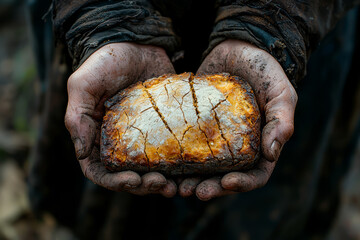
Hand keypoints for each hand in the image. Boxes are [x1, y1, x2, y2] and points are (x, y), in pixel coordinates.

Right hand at [65, 43, 176, 196]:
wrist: (137, 42)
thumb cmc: (106, 62)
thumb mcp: (83, 85)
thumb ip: (78, 118)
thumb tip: (82, 155)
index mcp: (97, 137)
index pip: (100, 171)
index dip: (114, 182)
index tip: (132, 180)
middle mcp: (119, 142)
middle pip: (128, 176)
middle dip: (142, 186)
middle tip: (161, 185)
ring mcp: (143, 137)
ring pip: (150, 170)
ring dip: (161, 182)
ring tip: (175, 186)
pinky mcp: (164, 129)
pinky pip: (170, 153)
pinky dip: (177, 166)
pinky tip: (188, 170)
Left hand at [179, 40, 296, 199]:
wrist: (240, 45)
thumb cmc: (265, 70)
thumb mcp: (281, 93)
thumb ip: (281, 121)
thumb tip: (272, 155)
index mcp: (259, 145)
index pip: (254, 175)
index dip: (241, 184)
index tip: (226, 183)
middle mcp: (236, 147)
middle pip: (224, 177)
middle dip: (210, 187)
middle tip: (193, 191)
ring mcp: (214, 137)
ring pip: (202, 167)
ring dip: (190, 179)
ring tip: (175, 186)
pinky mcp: (195, 124)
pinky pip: (185, 145)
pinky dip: (175, 157)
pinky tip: (162, 163)